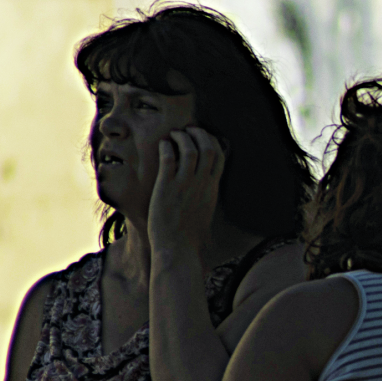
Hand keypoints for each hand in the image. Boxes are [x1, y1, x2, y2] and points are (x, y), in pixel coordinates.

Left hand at [146, 127, 226, 254]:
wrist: (178, 250)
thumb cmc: (188, 236)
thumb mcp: (205, 212)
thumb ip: (205, 196)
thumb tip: (203, 189)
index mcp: (212, 189)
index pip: (220, 156)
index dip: (212, 141)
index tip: (202, 137)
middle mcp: (201, 184)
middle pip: (208, 148)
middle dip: (199, 133)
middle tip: (188, 130)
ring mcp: (185, 185)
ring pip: (190, 149)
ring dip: (181, 137)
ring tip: (173, 135)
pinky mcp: (167, 188)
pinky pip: (169, 158)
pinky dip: (166, 147)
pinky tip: (161, 145)